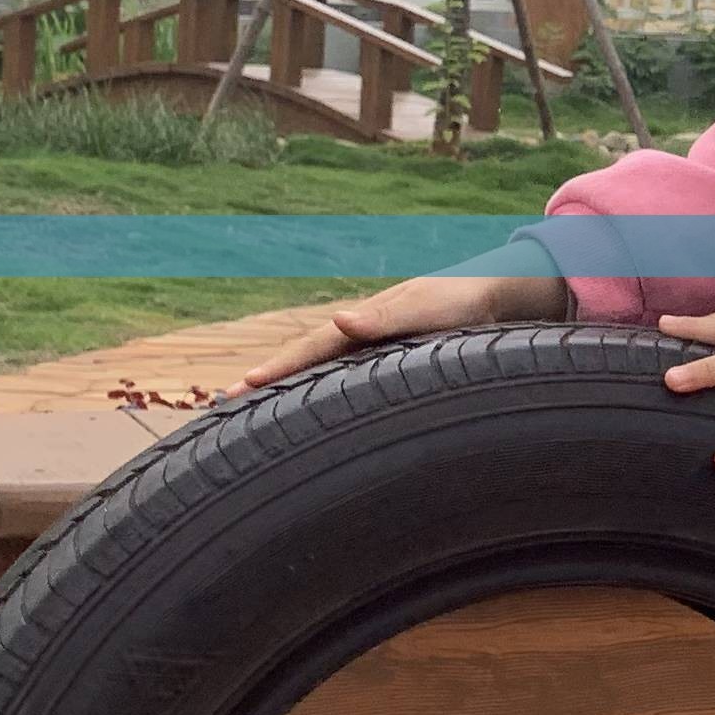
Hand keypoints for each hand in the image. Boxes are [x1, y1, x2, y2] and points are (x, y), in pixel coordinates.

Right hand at [238, 268, 567, 388]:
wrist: (494, 299)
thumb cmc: (462, 304)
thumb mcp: (426, 308)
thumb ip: (385, 316)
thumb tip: (338, 319)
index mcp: (362, 325)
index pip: (310, 349)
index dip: (277, 369)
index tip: (242, 386)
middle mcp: (358, 338)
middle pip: (304, 361)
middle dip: (265, 382)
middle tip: (220, 406)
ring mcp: (369, 352)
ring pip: (318, 372)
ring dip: (285, 392)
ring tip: (246, 414)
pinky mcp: (385, 366)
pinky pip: (340, 381)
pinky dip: (315, 394)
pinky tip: (302, 413)